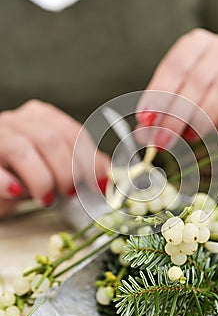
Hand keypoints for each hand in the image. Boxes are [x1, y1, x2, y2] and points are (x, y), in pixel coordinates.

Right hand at [0, 100, 109, 216]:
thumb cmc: (22, 174)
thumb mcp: (55, 166)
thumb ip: (81, 164)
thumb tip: (109, 172)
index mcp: (41, 117)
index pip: (71, 132)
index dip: (89, 160)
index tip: (98, 184)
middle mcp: (17, 121)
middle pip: (50, 139)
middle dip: (66, 171)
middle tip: (70, 193)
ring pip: (22, 149)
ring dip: (41, 178)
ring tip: (46, 198)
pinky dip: (7, 183)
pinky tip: (16, 192)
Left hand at [136, 29, 217, 146]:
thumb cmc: (207, 104)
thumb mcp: (180, 107)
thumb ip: (161, 116)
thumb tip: (143, 133)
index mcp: (197, 43)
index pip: (174, 66)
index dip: (159, 94)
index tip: (146, 120)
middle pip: (196, 78)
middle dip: (176, 113)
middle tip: (163, 140)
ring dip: (202, 117)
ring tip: (189, 137)